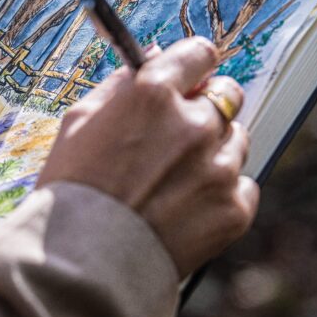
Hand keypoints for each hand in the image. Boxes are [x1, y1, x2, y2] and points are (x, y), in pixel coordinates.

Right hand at [37, 37, 259, 277]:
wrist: (83, 263)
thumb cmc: (72, 189)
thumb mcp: (80, 122)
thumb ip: (122, 84)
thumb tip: (153, 57)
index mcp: (154, 94)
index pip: (200, 54)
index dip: (193, 64)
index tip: (190, 76)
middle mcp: (195, 124)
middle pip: (228, 95)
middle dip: (209, 105)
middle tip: (182, 131)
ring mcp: (219, 168)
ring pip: (237, 141)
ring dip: (214, 151)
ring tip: (176, 180)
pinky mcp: (234, 209)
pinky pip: (243, 187)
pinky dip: (222, 194)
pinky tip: (187, 208)